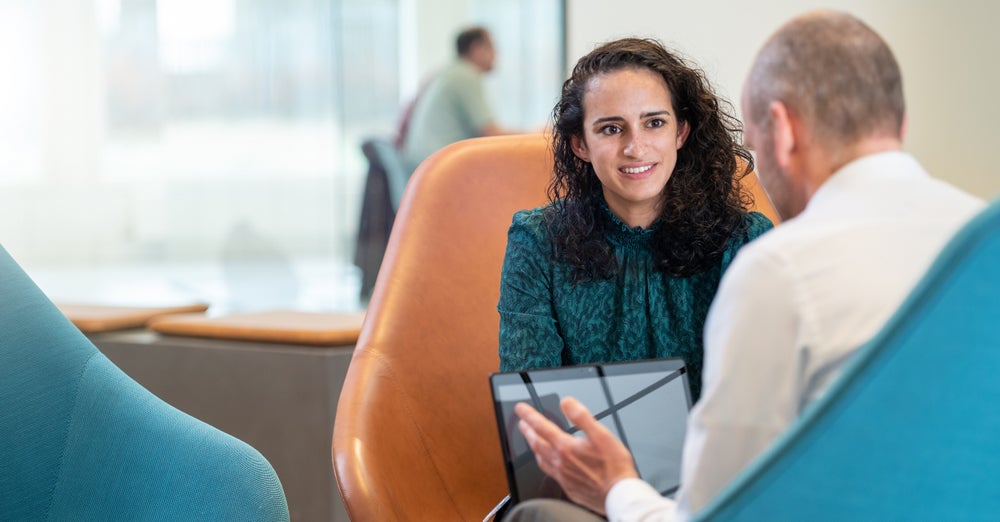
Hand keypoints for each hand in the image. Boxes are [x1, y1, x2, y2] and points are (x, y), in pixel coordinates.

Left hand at [515, 396, 639, 513]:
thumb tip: (566, 403)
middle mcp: (560, 462)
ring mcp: (562, 476)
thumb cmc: (614, 467)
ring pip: (540, 458)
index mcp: (566, 447)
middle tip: (522, 422)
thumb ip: (582, 417)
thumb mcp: (601, 434)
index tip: (521, 408)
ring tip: (531, 440)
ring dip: (533, 446)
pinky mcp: (568, 486)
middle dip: (527, 430)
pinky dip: (544, 462)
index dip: (529, 415)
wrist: (618, 495)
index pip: (541, 427)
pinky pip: (549, 472)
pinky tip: (548, 462)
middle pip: (537, 443)